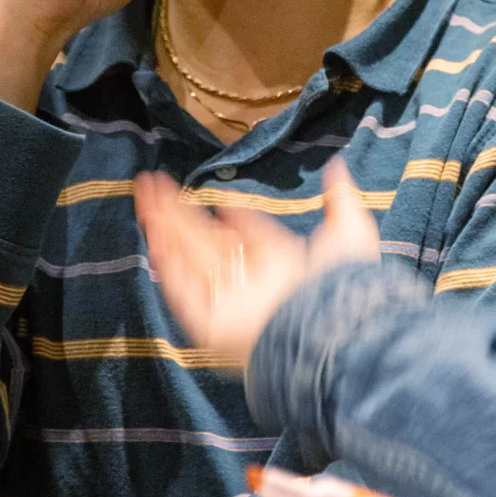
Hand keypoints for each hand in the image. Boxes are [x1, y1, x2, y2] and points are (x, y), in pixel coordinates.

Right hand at [138, 158, 379, 365]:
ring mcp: (228, 305)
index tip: (220, 205)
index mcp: (284, 265)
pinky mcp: (208, 325)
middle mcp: (253, 285)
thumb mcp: (350, 231)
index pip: (251, 237)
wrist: (329, 330)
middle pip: (207, 244)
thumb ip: (340, 199)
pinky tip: (154, 238)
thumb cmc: (342, 284)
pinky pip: (182, 291)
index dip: (235, 219)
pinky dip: (167, 266)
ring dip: (165, 230)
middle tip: (155, 185)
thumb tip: (338, 166)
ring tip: (145, 200)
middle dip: (180, 215)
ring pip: (189, 261)